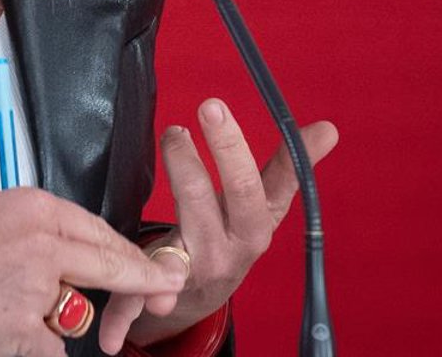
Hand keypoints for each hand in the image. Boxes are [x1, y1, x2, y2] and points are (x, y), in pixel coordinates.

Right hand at [0, 187, 188, 356]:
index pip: (98, 229)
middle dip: (143, 280)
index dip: (130, 252)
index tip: (156, 263)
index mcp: (30, 206)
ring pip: (73, 311)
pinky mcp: (23, 326)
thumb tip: (67, 242)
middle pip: (110, 264)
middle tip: (167, 288)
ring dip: (51, 317)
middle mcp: (39, 240)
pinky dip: (29, 344)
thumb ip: (32, 225)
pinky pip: (50, 345)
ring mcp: (33, 285)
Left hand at [121, 98, 339, 349]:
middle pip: (205, 206)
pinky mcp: (159, 291)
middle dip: (191, 170)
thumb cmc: (236, 233)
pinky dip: (124, 317)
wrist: (209, 293)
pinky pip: (136, 303)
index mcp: (253, 228)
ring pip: (169, 248)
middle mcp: (224, 251)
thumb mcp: (266, 205)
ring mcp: (191, 273)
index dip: (234, 150)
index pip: (254, 188)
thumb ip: (290, 167)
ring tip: (166, 146)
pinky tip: (112, 335)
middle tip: (180, 126)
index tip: (213, 106)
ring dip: (159, 213)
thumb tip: (329, 128)